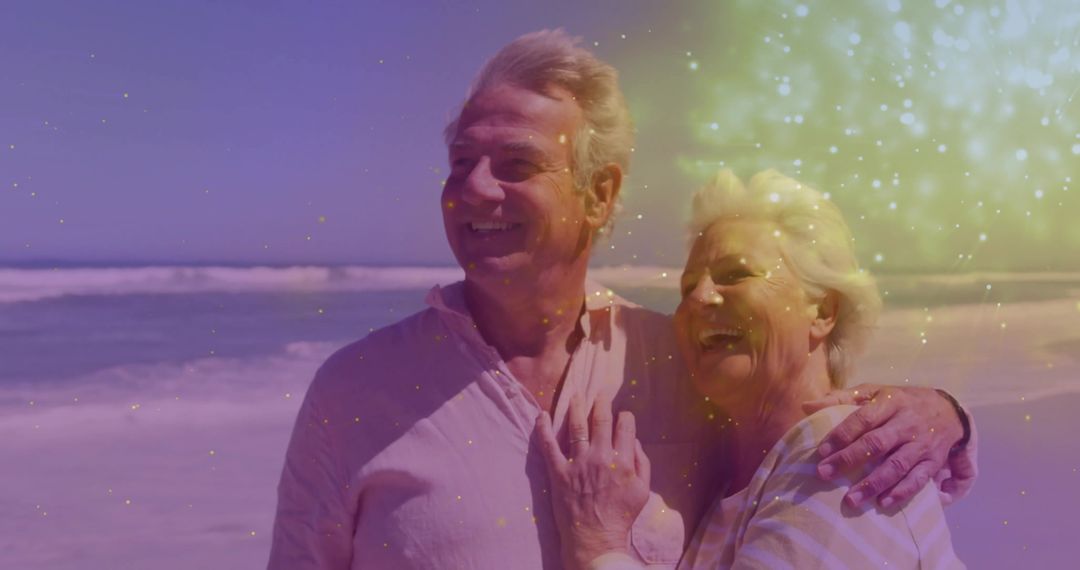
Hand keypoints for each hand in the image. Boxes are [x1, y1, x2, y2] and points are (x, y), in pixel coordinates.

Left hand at [536, 395, 650, 569]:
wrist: (595, 538)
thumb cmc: (621, 516)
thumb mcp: (643, 491)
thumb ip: (643, 464)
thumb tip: (635, 441)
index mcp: (623, 461)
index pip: (625, 427)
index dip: (624, 416)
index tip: (622, 414)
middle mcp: (600, 457)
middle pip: (600, 420)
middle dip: (601, 403)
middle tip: (598, 393)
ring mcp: (578, 464)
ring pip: (577, 427)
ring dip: (576, 408)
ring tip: (575, 396)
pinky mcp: (558, 472)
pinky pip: (548, 446)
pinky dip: (543, 429)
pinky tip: (541, 415)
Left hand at [802, 383, 963, 507]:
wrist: (949, 410)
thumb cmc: (900, 401)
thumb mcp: (874, 391)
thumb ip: (841, 398)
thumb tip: (807, 406)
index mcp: (890, 403)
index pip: (863, 419)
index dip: (842, 434)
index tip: (821, 451)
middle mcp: (906, 423)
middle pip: (876, 444)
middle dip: (849, 460)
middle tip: (824, 474)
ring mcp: (921, 444)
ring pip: (896, 465)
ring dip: (873, 484)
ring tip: (851, 499)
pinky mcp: (933, 462)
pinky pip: (918, 479)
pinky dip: (902, 492)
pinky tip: (883, 503)